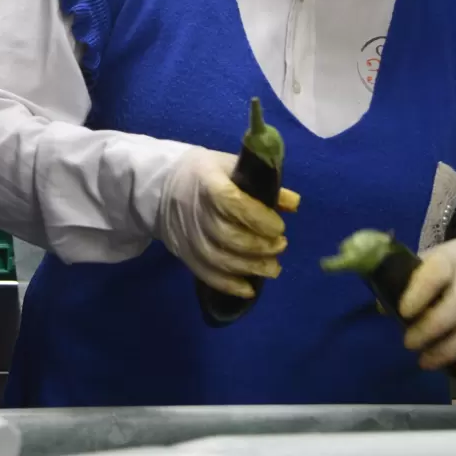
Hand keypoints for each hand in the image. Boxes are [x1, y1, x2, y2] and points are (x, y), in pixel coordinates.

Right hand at [155, 148, 299, 298]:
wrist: (162, 187)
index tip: (279, 227)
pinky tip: (249, 289)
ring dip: (249, 267)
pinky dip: (228, 285)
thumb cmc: (207, 173)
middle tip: (281, 245)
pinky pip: (205, 273)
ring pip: (218, 258)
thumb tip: (293, 203)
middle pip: (226, 235)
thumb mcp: (232, 167)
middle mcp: (194, 210)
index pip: (231, 202)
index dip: (257, 217)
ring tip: (273, 268)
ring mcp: (187, 234)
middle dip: (259, 245)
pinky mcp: (183, 253)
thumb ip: (263, 184)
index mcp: (207, 181)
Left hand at [398, 235, 455, 377]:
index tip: (403, 312)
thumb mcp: (429, 262)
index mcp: (451, 257)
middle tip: (409, 344)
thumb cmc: (452, 266)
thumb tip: (381, 309)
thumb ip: (408, 283)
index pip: (437, 272)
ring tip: (427, 361)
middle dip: (432, 329)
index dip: (420, 292)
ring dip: (450, 351)